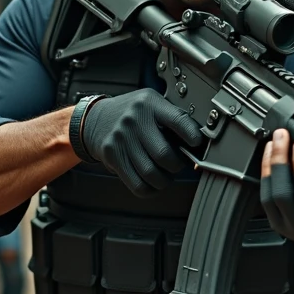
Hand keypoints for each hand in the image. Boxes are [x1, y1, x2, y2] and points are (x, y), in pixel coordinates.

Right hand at [81, 89, 202, 196]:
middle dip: (177, 165)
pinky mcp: (112, 155)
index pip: (178, 120)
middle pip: (164, 154)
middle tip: (177, 164)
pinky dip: (150, 190)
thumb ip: (171, 118)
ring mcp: (121, 138)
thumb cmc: (132, 114)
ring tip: (165, 175)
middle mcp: (135, 119)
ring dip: (164, 180)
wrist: (95, 118)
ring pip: (151, 173)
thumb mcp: (151, 103)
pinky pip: (137, 184)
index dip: (192, 136)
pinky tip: (153, 183)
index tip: (197, 144)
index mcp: (150, 104)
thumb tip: (197, 144)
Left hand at [260, 128, 293, 248]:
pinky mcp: (274, 222)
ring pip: (270, 195)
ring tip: (274, 143)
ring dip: (269, 164)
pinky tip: (268, 157)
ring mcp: (286, 225)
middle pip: (284, 193)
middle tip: (282, 136)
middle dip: (280, 160)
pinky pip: (264, 197)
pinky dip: (265, 174)